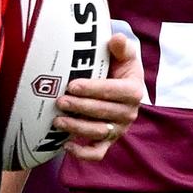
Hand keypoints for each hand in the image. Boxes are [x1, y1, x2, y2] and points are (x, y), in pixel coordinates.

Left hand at [52, 33, 143, 160]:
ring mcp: (119, 128)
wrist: (120, 82)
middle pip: (104, 113)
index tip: (73, 85)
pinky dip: (83, 154)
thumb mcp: (124, 54)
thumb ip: (121, 47)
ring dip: (77, 128)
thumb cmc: (119, 66)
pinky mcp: (108, 140)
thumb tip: (117, 38)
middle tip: (60, 101)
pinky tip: (66, 146)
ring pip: (99, 133)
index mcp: (134, 91)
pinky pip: (98, 153)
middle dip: (81, 108)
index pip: (114, 92)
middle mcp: (129, 113)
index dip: (94, 89)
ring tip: (58, 120)